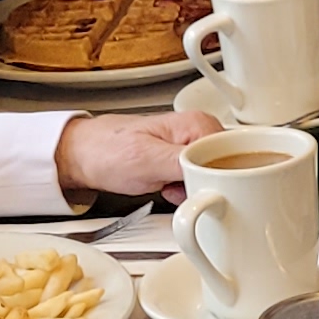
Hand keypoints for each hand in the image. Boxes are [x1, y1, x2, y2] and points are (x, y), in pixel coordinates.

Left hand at [55, 107, 218, 203]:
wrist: (82, 156)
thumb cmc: (107, 151)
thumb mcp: (147, 160)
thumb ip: (185, 165)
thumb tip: (216, 175)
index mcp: (198, 125)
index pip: (235, 155)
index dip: (226, 178)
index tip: (210, 190)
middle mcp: (199, 133)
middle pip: (227, 169)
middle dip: (211, 188)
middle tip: (183, 190)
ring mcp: (192, 149)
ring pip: (214, 179)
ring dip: (197, 192)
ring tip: (172, 189)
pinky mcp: (183, 163)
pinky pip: (200, 183)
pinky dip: (187, 193)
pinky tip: (170, 191)